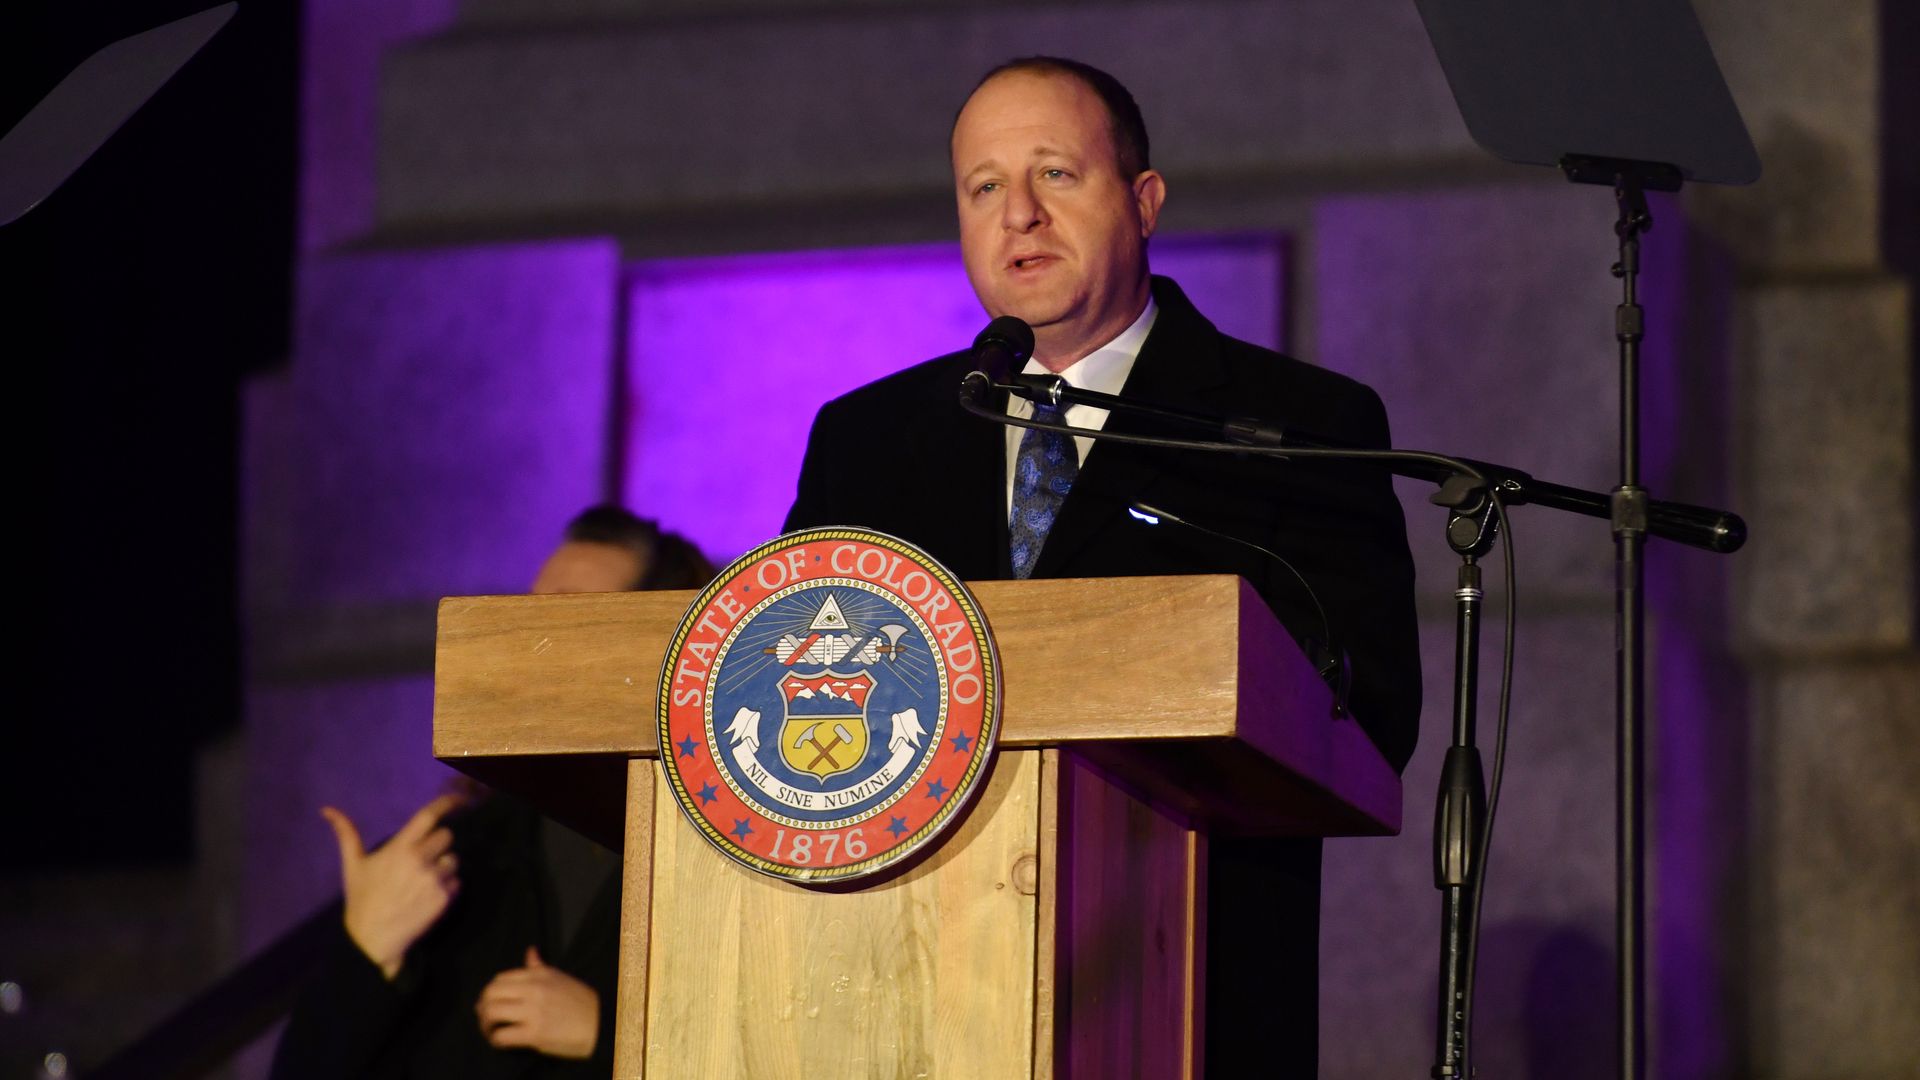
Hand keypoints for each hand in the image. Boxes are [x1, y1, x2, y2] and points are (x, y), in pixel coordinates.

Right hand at [322, 792, 463, 979]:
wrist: (372, 940)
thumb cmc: (362, 899)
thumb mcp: (352, 865)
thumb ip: (346, 834)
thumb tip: (327, 809)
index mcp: (399, 848)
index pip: (428, 817)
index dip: (446, 804)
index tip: (457, 800)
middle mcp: (420, 860)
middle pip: (447, 836)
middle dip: (438, 844)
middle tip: (423, 858)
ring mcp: (434, 879)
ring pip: (453, 860)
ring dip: (443, 866)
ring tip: (423, 881)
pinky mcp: (445, 898)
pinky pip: (457, 882)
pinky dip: (448, 887)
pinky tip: (428, 896)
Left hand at [475, 946, 600, 1059]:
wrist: (602, 1024)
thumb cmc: (582, 1002)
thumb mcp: (561, 978)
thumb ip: (540, 967)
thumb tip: (530, 951)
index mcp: (539, 975)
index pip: (500, 978)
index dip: (489, 993)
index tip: (490, 1003)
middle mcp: (533, 990)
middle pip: (490, 993)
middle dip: (482, 1007)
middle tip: (486, 1018)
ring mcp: (533, 1011)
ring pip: (491, 1013)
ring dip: (485, 1025)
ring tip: (491, 1031)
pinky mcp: (535, 1034)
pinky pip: (502, 1036)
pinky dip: (496, 1040)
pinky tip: (501, 1042)